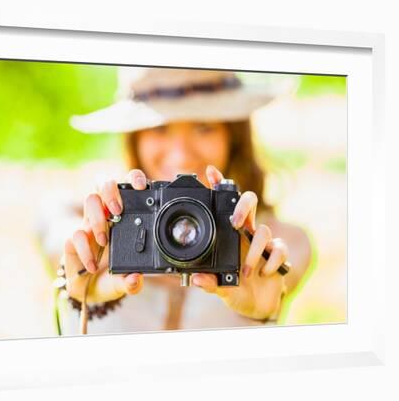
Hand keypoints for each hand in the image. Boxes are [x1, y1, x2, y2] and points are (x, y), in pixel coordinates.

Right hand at [63, 169, 147, 302]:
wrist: (85, 289)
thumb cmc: (109, 277)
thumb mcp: (123, 282)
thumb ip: (130, 283)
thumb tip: (135, 279)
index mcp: (125, 218)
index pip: (129, 188)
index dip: (134, 179)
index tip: (142, 186)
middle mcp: (106, 215)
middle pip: (105, 183)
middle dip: (111, 190)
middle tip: (118, 210)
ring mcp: (89, 224)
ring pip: (90, 199)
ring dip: (98, 217)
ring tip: (104, 239)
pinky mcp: (73, 238)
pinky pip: (76, 234)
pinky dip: (85, 250)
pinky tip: (92, 265)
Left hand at [192, 165, 288, 320]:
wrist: (256, 305)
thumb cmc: (234, 289)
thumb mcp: (219, 287)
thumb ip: (208, 283)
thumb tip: (197, 279)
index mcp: (227, 235)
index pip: (224, 205)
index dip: (219, 186)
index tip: (210, 171)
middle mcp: (245, 233)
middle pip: (249, 203)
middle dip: (244, 207)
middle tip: (236, 223)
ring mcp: (262, 242)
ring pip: (264, 230)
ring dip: (254, 253)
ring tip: (245, 272)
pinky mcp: (277, 254)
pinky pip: (280, 248)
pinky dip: (272, 261)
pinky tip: (264, 273)